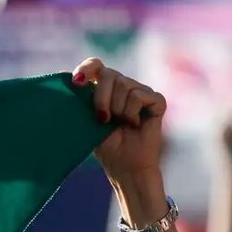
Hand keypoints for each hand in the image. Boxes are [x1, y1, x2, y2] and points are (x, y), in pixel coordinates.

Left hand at [71, 58, 165, 183]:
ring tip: (121, 123)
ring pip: (124, 84)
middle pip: (109, 74)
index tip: (77, 82)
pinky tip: (135, 124)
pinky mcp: (157, 101)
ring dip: (117, 109)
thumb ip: (84, 99)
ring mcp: (141, 91)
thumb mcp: (89, 120)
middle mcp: (124, 85)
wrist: (125, 166)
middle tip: (102, 118)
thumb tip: (74, 81)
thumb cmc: (106, 145)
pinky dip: (132, 112)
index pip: (96, 65)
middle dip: (101, 97)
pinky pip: (139, 96)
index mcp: (105, 87)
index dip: (86, 69)